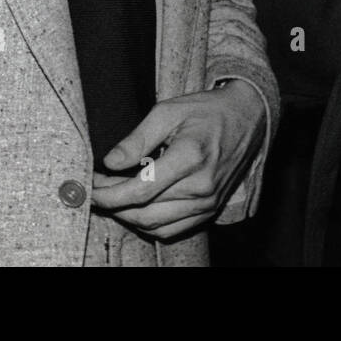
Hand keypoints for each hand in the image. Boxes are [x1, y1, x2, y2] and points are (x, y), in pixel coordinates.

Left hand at [89, 81, 265, 240]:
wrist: (249, 118)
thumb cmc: (207, 110)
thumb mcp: (169, 110)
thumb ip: (138, 138)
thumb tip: (110, 162)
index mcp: (190, 157)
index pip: (140, 190)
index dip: (109, 193)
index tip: (91, 186)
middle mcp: (201, 186)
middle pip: (144, 212)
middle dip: (113, 205)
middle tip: (98, 188)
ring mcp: (208, 202)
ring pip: (156, 226)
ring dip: (128, 216)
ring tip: (113, 196)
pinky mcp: (210, 209)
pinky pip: (173, 229)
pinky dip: (149, 224)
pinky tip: (136, 207)